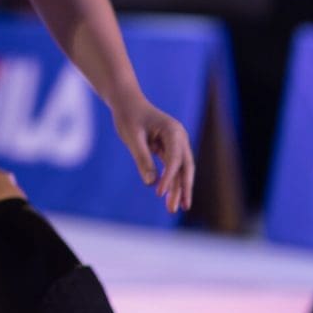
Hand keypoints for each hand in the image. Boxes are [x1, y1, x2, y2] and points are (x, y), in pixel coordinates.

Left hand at [111, 97, 194, 216]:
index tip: (159, 193)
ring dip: (177, 189)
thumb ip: (142, 158)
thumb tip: (150, 183)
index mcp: (173, 131)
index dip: (169, 177)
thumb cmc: (129, 117)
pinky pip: (172, 168)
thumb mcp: (132, 137)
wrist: (127, 103)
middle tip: (182, 208)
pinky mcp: (169, 149)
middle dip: (183, 188)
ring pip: (180, 170)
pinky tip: (168, 197)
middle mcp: (179, 138)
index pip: (175, 159)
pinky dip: (171, 182)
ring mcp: (176, 144)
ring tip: (173, 209)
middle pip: (185, 167)